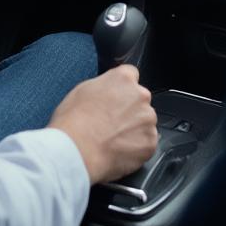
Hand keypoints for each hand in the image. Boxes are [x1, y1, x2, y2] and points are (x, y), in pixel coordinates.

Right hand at [48, 65, 158, 182]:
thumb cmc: (75, 120)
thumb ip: (104, 86)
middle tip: (113, 122)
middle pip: (140, 100)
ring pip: (145, 122)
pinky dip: (137, 148)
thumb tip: (108, 92)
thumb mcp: (83, 89)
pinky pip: (147, 143)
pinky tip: (119, 151)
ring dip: (135, 129)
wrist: (79, 150)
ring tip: (115, 139)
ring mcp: (147, 120)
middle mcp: (140, 95)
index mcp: (123, 78)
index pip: (131, 74)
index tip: (116, 97)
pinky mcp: (150, 143)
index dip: (122, 88)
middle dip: (130, 109)